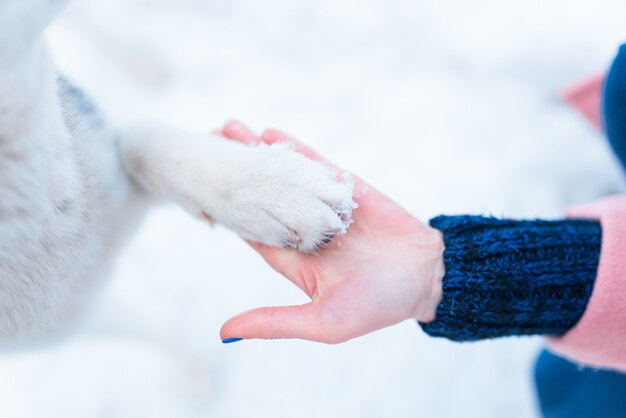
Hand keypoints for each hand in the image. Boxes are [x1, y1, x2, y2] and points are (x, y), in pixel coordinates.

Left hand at [218, 121, 444, 343]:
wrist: (427, 277)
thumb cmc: (377, 306)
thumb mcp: (323, 322)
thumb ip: (275, 322)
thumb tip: (224, 334)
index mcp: (293, 258)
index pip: (250, 230)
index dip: (225, 210)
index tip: (199, 190)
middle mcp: (304, 227)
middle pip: (259, 195)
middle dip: (233, 174)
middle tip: (203, 147)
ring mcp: (324, 204)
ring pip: (282, 175)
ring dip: (256, 153)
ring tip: (227, 129)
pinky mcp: (347, 187)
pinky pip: (314, 164)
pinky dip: (292, 148)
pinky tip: (268, 132)